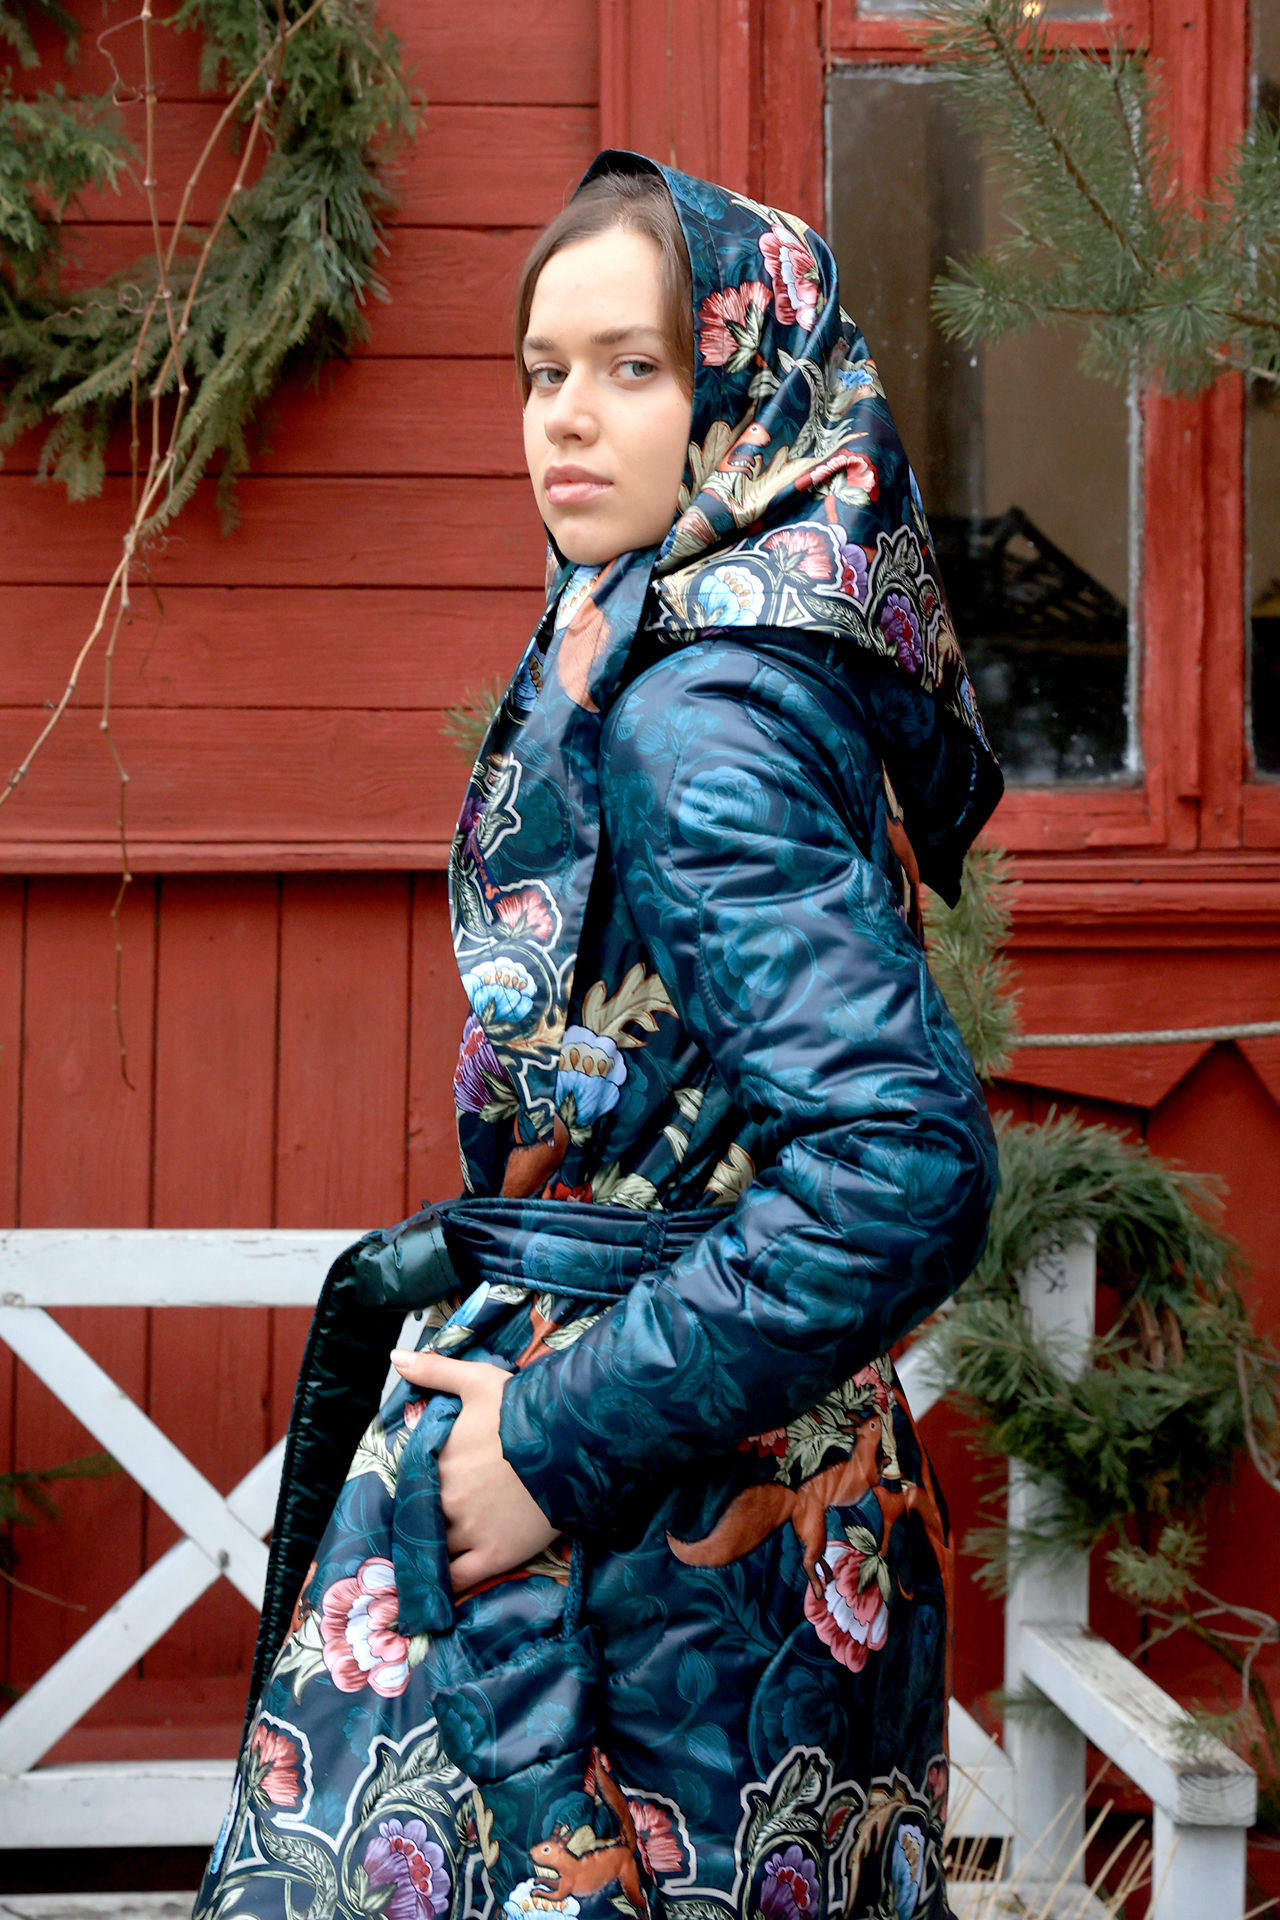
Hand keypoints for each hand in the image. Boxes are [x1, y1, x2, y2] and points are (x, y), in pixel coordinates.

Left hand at [390, 1349, 559, 1592]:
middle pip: (419, 1520)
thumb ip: (434, 1371)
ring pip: (434, 1552)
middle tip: (423, 1530)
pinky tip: (437, 1590)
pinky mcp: (495, 1554)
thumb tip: (396, 1356)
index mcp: (437, 1460)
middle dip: (419, 1525)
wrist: (571, 1442)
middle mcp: (446, 1499)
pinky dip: (444, 1586)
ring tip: (426, 1563)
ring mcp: (469, 1530)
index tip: (415, 1496)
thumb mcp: (478, 1380)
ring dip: (428, 1556)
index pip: (409, 1484)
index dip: (411, 1491)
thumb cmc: (524, 1409)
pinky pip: (458, 1579)